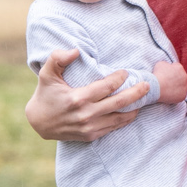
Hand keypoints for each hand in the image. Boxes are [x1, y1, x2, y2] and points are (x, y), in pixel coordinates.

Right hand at [24, 48, 148, 142]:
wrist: (39, 123)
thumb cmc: (45, 94)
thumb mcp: (46, 74)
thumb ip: (58, 58)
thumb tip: (76, 50)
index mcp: (78, 98)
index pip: (106, 87)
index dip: (119, 79)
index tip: (125, 72)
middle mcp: (86, 115)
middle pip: (119, 102)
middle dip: (136, 93)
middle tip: (147, 85)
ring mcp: (90, 127)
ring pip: (120, 117)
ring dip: (134, 108)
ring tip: (144, 98)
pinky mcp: (91, 136)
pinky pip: (113, 127)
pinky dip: (125, 119)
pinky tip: (132, 112)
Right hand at [151, 59, 186, 104]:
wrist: (155, 88)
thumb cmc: (157, 75)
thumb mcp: (160, 64)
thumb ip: (167, 64)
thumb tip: (168, 67)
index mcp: (179, 67)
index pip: (176, 67)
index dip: (170, 70)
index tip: (166, 73)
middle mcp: (184, 76)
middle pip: (180, 76)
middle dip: (175, 78)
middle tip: (167, 81)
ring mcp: (185, 87)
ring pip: (181, 86)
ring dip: (176, 86)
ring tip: (167, 88)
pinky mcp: (183, 95)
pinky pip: (180, 94)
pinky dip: (176, 94)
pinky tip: (169, 94)